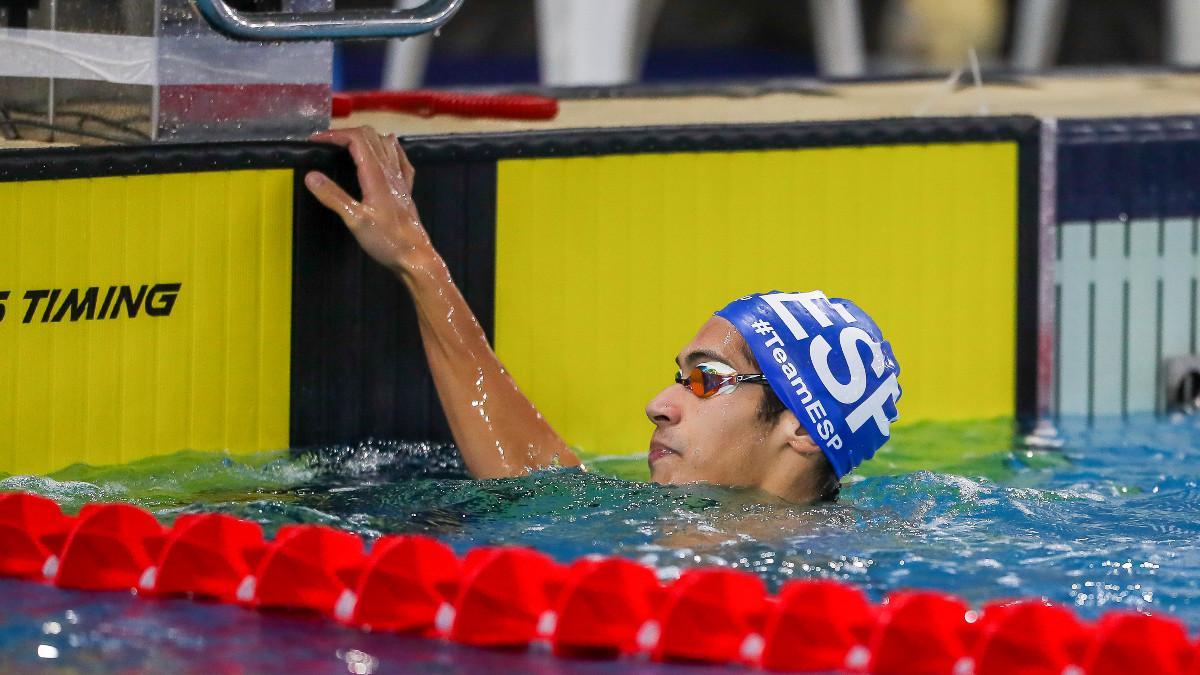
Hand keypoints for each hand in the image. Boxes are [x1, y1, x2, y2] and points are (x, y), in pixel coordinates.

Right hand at [305, 126, 434, 277]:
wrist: (415, 256)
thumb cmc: (387, 241)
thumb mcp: (355, 220)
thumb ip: (333, 197)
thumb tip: (311, 176)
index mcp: (377, 175)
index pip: (356, 139)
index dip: (335, 134)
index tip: (316, 140)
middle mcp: (390, 172)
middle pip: (371, 136)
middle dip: (347, 133)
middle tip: (327, 142)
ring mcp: (400, 180)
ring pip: (386, 144)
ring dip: (367, 137)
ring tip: (349, 142)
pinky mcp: (405, 190)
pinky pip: (401, 160)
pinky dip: (390, 149)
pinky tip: (388, 149)